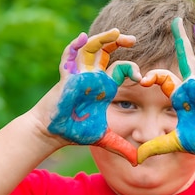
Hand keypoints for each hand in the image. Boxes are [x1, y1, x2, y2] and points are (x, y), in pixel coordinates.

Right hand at [48, 29, 141, 164]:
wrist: (53, 133)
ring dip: (102, 39)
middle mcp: (93, 76)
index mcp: (104, 86)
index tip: (141, 78)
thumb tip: (137, 161)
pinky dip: (74, 46)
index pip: (121, 68)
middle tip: (132, 39)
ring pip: (91, 49)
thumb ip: (121, 147)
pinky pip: (69, 57)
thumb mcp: (104, 139)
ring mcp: (79, 74)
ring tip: (114, 33)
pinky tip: (82, 37)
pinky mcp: (66, 76)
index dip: (131, 69)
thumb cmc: (76, 132)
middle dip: (118, 42)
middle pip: (107, 51)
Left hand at [137, 18, 194, 162]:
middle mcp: (193, 86)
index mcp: (180, 94)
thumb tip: (135, 160)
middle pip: (184, 57)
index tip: (142, 79)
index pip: (163, 77)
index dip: (152, 76)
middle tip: (175, 20)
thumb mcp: (173, 143)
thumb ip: (155, 147)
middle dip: (180, 39)